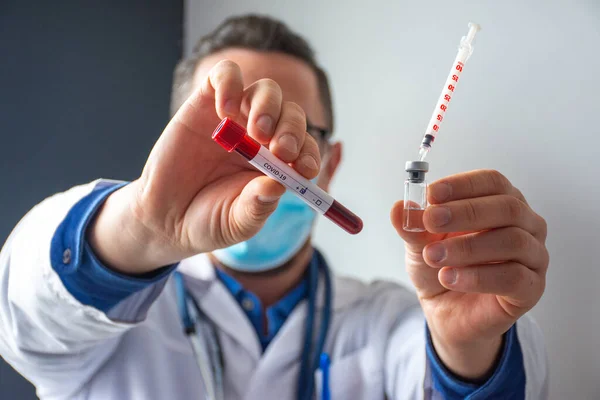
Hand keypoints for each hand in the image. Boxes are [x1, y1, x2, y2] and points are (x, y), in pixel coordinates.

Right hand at [88, 60, 320, 273]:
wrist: (163, 216)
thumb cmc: (208, 221)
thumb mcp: (237, 223)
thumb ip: (258, 206)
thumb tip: (278, 185)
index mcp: (277, 164)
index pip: (305, 147)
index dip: (309, 153)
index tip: (304, 169)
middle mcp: (261, 137)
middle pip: (291, 114)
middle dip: (292, 129)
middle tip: (280, 150)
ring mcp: (235, 118)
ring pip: (266, 90)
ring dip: (268, 107)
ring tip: (255, 132)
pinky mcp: (206, 102)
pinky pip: (226, 74)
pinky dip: (231, 83)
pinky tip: (226, 110)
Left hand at [391, 170, 547, 379]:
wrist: (447, 311)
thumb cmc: (443, 265)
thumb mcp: (420, 243)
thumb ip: (413, 225)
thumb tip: (400, 208)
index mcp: (501, 202)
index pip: (492, 181)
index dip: (463, 185)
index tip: (432, 193)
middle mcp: (526, 224)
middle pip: (507, 207)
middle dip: (465, 212)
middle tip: (431, 221)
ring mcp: (534, 256)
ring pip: (512, 241)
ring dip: (467, 247)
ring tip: (432, 256)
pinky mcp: (532, 288)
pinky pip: (513, 277)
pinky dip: (476, 277)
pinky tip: (449, 278)